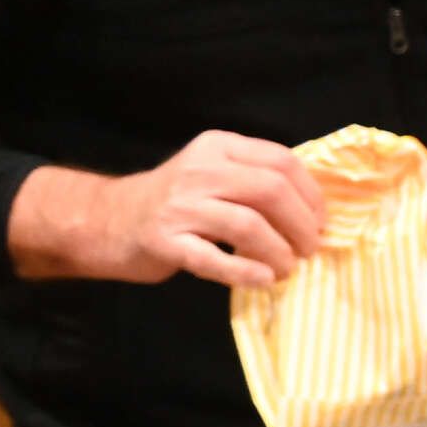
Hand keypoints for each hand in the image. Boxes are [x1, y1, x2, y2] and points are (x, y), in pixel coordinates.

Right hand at [10, 132, 325, 288]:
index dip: (311, 195)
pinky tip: (262, 280)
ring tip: (286, 269)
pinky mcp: (163, 241)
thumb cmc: (172, 202)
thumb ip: (253, 180)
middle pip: (271, 190)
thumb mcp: (211, 173)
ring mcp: (178, 206)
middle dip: (302, 225)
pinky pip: (213, 259)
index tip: (320, 222)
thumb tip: (313, 212)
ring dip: (279, 252)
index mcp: (217, 146)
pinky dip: (245, 272)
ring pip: (248, 225)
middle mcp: (198, 170)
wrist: (106, 220)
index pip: (280, 161)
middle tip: (309, 249)